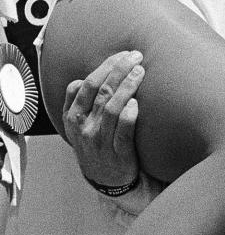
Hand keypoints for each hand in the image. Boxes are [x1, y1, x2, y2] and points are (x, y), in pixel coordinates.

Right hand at [61, 50, 143, 190]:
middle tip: (136, 55)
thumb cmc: (95, 143)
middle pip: (100, 91)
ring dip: (128, 86)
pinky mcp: (119, 154)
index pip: (85, 84)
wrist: (105, 180)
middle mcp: (84, 127)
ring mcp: (100, 141)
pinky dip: (129, 115)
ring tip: (141, 71)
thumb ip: (81, 100)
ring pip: (112, 108)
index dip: (105, 66)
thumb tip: (93, 73)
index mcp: (73, 117)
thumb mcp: (79, 124)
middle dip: (118, 69)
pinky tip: (137, 103)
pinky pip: (123, 131)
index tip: (122, 54)